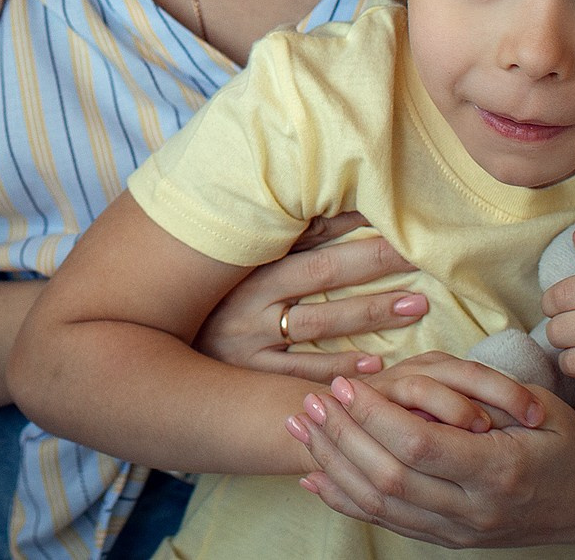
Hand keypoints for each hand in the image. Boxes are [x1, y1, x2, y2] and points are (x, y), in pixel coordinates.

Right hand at [194, 213, 427, 382]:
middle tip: (421, 252)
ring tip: (417, 305)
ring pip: (318, 322)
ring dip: (370, 313)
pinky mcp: (250, 375)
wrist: (153, 345)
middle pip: (322, 273)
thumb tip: (327, 200)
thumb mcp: (233, 264)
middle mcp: (250, 295)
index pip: (308, 233)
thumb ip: (279, 237)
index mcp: (248, 261)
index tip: (396, 213)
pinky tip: (375, 365)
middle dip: (375, 259)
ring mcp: (250, 337)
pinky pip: (300, 373)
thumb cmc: (208, 302)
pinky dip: (338, 368)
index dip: (353, 221)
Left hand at [288, 368, 574, 549]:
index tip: (344, 384)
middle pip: (388, 477)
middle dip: (341, 437)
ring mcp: (461, 533)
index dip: (372, 414)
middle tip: (312, 400)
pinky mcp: (451, 541)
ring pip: (380, 505)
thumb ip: (474, 395)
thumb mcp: (534, 406)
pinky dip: (345, 500)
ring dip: (332, 465)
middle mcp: (476, 510)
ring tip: (302, 428)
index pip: (417, 445)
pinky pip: (387, 524)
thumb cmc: (567, 442)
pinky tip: (315, 476)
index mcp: (500, 470)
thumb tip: (410, 382)